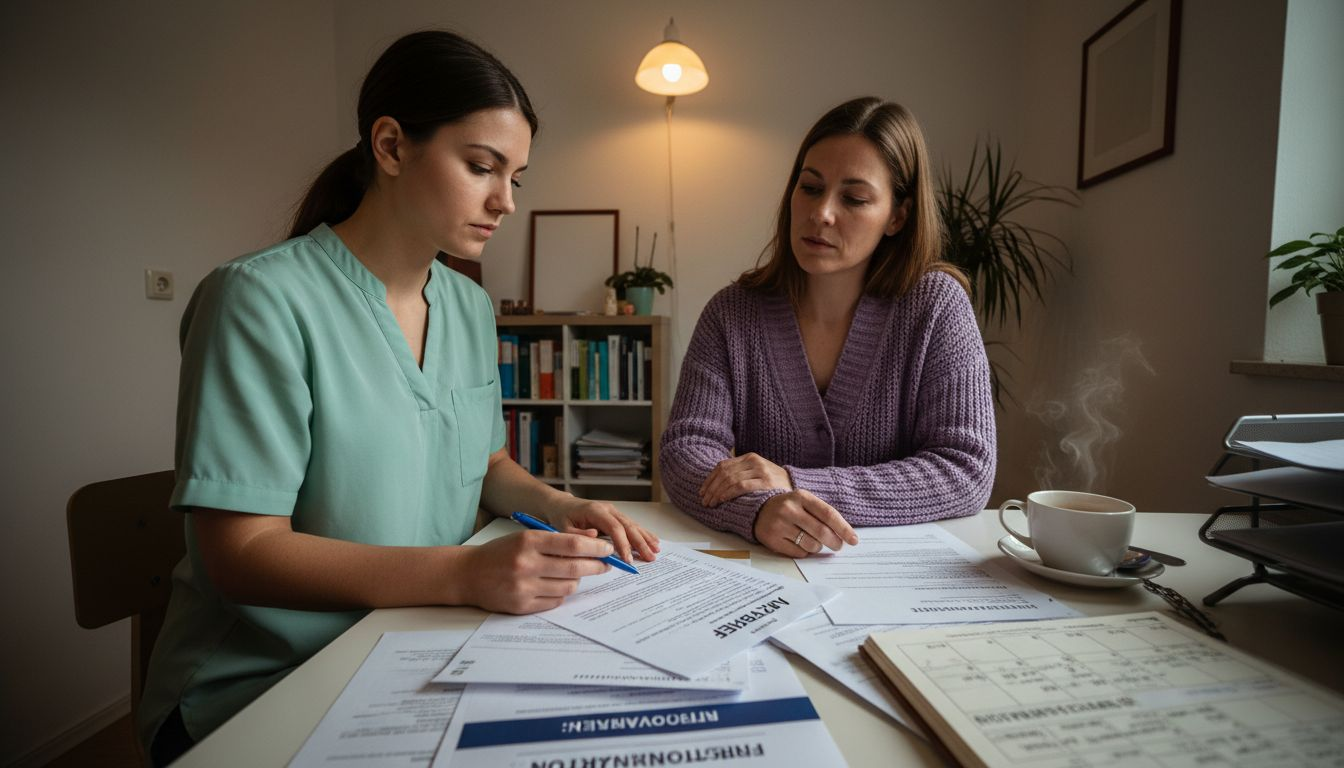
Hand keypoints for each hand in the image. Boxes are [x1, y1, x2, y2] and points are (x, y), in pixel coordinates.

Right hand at [457, 530, 614, 613]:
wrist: (468, 574)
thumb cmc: (500, 553)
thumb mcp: (525, 537)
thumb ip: (555, 540)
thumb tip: (592, 541)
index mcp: (528, 541)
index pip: (572, 544)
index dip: (596, 548)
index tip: (608, 549)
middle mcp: (526, 564)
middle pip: (575, 567)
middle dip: (596, 566)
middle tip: (606, 565)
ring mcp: (524, 587)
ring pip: (568, 587)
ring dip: (577, 580)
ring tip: (574, 574)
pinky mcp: (521, 606)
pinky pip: (555, 601)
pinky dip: (561, 594)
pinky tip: (556, 586)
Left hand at [548, 496, 659, 564]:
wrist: (562, 505)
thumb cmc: (562, 517)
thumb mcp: (563, 528)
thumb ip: (578, 534)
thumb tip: (595, 537)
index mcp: (596, 511)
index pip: (614, 527)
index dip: (623, 543)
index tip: (628, 559)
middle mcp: (608, 509)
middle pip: (628, 526)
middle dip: (640, 543)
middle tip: (649, 557)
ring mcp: (614, 512)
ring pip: (633, 525)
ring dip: (645, 538)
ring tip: (656, 550)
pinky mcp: (616, 516)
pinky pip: (631, 525)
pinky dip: (643, 534)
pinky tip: (652, 541)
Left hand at [699, 453, 791, 506]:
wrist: (798, 487)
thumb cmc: (775, 484)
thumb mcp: (759, 473)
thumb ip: (742, 474)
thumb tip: (719, 484)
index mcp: (750, 457)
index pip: (723, 466)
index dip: (710, 479)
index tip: (703, 491)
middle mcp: (754, 461)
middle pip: (724, 472)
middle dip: (711, 487)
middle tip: (704, 500)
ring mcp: (760, 471)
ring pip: (730, 479)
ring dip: (716, 492)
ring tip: (710, 503)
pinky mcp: (765, 482)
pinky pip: (740, 486)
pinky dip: (728, 492)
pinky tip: (721, 499)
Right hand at [753, 489, 858, 557]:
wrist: (759, 510)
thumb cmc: (790, 508)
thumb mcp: (805, 503)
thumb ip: (823, 515)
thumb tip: (845, 536)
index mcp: (801, 496)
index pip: (828, 514)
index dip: (844, 528)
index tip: (854, 540)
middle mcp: (789, 509)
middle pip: (821, 531)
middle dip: (834, 542)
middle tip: (838, 546)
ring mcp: (779, 524)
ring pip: (811, 544)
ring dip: (817, 547)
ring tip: (813, 541)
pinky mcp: (772, 539)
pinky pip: (798, 553)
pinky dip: (804, 552)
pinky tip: (799, 544)